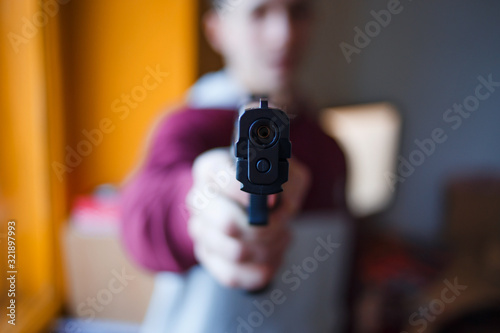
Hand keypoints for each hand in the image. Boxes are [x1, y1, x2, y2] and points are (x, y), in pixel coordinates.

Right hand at [186, 148, 310, 290]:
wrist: (259, 201)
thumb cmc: (270, 182)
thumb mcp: (283, 169)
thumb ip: (281, 176)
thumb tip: (273, 198)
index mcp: (210, 169)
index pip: (217, 176)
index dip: (247, 190)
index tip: (272, 198)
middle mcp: (199, 199)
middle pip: (226, 224)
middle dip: (265, 229)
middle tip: (280, 224)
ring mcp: (200, 231)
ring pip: (236, 252)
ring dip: (269, 248)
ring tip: (280, 236)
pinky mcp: (208, 258)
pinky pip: (232, 275)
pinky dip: (260, 269)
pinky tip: (271, 255)